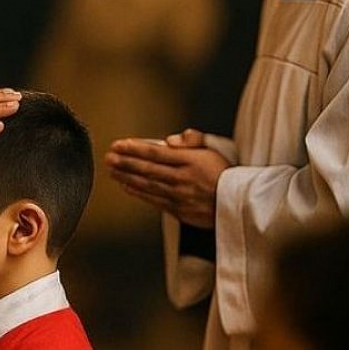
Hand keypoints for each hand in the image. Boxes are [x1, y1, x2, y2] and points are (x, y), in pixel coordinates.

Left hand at [104, 128, 229, 227]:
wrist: (239, 203)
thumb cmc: (224, 173)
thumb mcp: (213, 149)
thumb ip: (193, 139)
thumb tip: (170, 140)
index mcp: (190, 161)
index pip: (156, 152)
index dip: (134, 148)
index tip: (119, 144)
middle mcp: (183, 178)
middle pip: (147, 168)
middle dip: (125, 162)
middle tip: (109, 157)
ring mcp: (180, 196)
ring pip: (148, 184)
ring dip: (127, 176)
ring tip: (112, 170)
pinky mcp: (179, 210)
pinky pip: (154, 200)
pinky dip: (138, 193)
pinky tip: (127, 186)